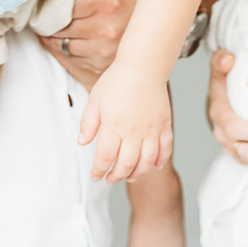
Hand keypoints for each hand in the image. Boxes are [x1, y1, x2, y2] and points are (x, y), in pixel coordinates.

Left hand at [40, 0, 141, 77]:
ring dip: (50, 30)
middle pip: (57, 22)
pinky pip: (64, 56)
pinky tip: (61, 34)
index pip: (63, 0)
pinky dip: (58, 45)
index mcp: (110, 1)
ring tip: (50, 18)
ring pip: (58, 40)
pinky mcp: (97, 68)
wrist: (160, 36)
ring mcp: (101, 51)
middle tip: (43, 3)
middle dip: (48, 13)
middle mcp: (105, 29)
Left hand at [77, 63, 171, 183]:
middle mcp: (133, 132)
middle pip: (126, 164)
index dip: (99, 171)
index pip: (105, 157)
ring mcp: (151, 130)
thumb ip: (88, 123)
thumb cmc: (117, 81)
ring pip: (147, 161)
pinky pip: (165, 148)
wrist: (143, 66)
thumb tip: (82, 142)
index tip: (96, 176)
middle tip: (111, 180)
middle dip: (117, 176)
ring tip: (130, 176)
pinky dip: (161, 160)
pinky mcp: (164, 125)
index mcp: (113, 126)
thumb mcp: (95, 100)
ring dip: (138, 173)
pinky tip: (154, 165)